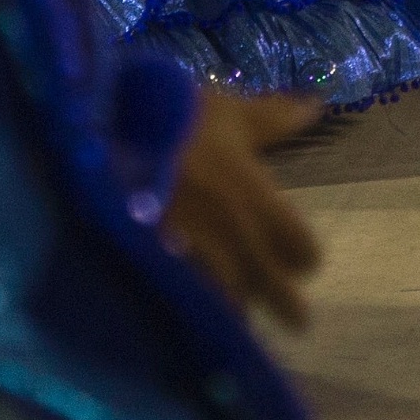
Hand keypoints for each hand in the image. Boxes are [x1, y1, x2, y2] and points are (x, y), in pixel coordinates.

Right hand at [161, 90, 323, 327]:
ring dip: (235, 310)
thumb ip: (275, 119)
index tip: (293, 254)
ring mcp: (199, 268)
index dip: (302, 256)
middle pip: (281, 300)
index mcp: (262, 205)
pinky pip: (190, 313)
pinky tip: (189, 305)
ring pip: (234, 312)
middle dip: (284, 305)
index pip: (305, 254)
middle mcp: (238, 244)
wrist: (106, 143)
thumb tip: (314, 106)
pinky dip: (195, 313)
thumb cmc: (176, 124)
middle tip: (283, 307)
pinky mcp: (161, 281)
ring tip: (229, 304)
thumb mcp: (230, 115)